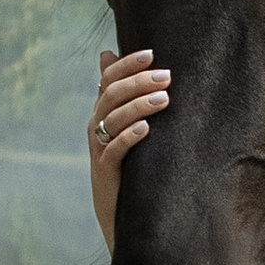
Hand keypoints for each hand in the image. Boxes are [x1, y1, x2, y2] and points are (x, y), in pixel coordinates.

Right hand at [89, 47, 169, 248]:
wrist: (119, 211)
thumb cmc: (127, 164)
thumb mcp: (124, 126)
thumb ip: (120, 94)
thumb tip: (106, 53)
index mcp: (102, 113)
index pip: (108, 80)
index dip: (127, 65)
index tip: (152, 53)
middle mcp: (96, 127)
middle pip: (110, 96)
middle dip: (138, 82)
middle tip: (167, 77)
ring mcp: (99, 150)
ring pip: (112, 120)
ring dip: (138, 106)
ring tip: (164, 100)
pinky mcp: (105, 173)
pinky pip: (113, 152)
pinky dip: (128, 138)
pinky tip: (145, 129)